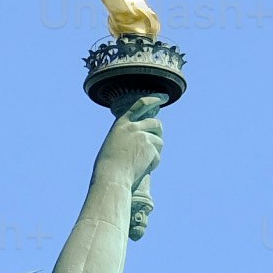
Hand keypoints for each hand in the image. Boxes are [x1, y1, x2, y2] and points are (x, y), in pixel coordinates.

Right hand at [100, 102, 162, 239]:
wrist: (111, 176)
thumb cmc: (109, 166)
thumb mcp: (114, 145)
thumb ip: (127, 137)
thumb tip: (142, 139)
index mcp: (121, 124)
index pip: (140, 105)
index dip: (153, 99)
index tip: (163, 97)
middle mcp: (133, 126)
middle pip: (155, 123)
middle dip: (158, 132)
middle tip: (156, 142)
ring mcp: (143, 136)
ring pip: (159, 140)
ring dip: (155, 151)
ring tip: (143, 162)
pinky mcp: (150, 147)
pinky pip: (157, 155)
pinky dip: (153, 163)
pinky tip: (142, 168)